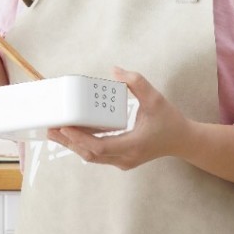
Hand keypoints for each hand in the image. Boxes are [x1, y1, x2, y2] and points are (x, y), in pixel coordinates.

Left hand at [47, 66, 189, 169]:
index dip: (80, 138)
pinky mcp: (121, 159)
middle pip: (90, 154)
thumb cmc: (169, 119)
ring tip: (54, 131)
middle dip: (69, 141)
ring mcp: (123, 161)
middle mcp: (125, 158)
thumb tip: (115, 71)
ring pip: (92, 157)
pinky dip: (83, 144)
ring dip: (73, 144)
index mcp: (133, 146)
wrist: (182, 140)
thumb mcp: (156, 98)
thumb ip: (137, 83)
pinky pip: (98, 154)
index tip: (65, 126)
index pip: (100, 147)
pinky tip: (72, 133)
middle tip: (50, 127)